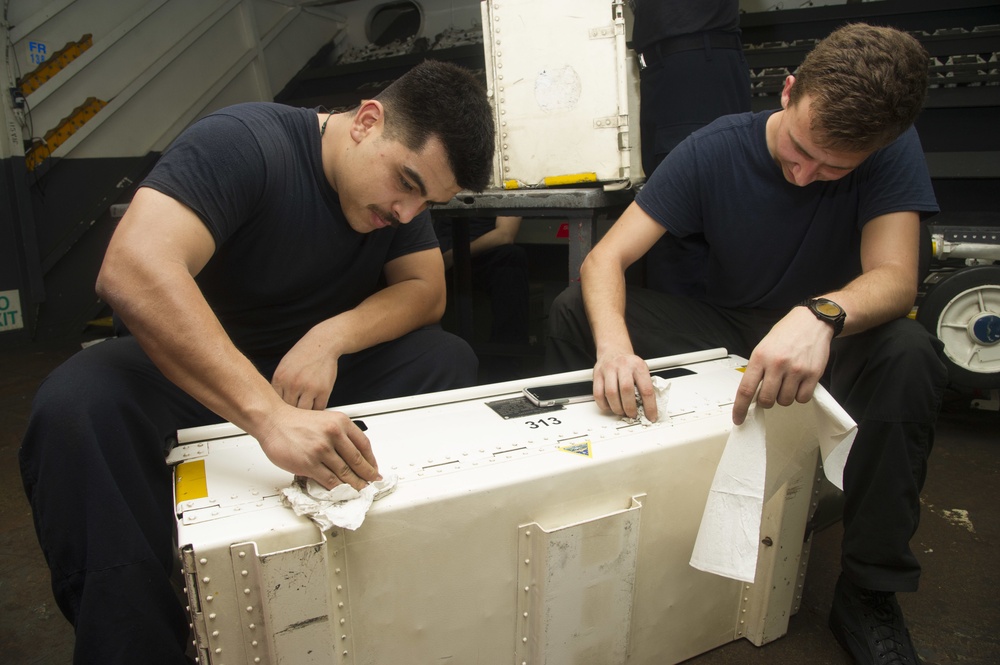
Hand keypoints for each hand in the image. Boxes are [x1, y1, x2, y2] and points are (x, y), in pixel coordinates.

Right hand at [257, 405, 378, 490]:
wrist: (273, 421)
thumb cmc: (296, 422)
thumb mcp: (326, 420)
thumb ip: (340, 435)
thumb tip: (353, 456)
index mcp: (341, 422)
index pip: (364, 445)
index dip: (371, 461)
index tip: (373, 469)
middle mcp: (333, 434)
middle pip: (357, 461)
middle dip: (366, 475)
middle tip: (371, 483)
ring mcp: (321, 449)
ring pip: (345, 473)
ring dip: (354, 484)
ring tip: (359, 490)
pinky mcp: (309, 463)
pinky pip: (329, 480)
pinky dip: (338, 488)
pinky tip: (341, 491)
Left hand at [272, 326, 339, 409]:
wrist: (322, 343)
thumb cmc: (302, 356)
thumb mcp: (284, 367)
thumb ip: (280, 385)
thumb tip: (277, 406)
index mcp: (280, 378)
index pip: (276, 403)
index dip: (280, 409)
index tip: (285, 411)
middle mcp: (292, 384)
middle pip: (289, 410)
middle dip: (293, 413)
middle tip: (297, 414)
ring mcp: (308, 387)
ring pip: (304, 412)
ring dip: (306, 412)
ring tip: (307, 410)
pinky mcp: (323, 390)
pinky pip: (319, 408)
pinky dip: (318, 409)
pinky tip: (317, 404)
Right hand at [593, 352, 658, 421]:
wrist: (614, 350)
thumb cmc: (629, 363)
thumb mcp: (641, 369)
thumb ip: (645, 386)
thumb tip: (650, 407)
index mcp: (638, 366)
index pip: (646, 389)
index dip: (650, 406)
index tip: (651, 416)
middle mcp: (623, 366)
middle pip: (626, 390)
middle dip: (630, 408)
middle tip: (632, 414)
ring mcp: (608, 369)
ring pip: (611, 393)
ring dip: (617, 408)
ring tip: (621, 411)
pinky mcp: (597, 374)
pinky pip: (598, 394)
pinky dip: (604, 405)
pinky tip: (610, 406)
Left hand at [733, 307, 831, 424]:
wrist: (811, 322)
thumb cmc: (786, 334)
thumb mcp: (763, 347)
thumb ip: (757, 369)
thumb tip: (750, 393)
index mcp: (760, 357)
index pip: (746, 389)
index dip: (740, 408)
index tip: (738, 418)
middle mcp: (777, 364)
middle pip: (767, 400)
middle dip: (766, 401)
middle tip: (770, 391)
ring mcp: (796, 370)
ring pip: (785, 401)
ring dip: (784, 397)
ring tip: (787, 382)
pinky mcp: (813, 374)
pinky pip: (803, 398)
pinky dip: (799, 395)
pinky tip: (799, 383)